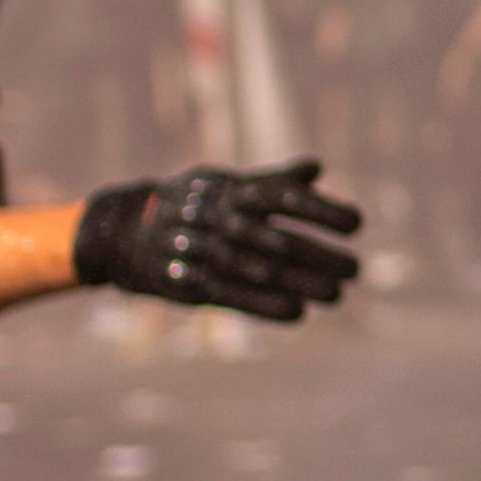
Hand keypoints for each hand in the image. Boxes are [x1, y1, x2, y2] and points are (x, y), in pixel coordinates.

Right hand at [73, 160, 363, 322]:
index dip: (320, 210)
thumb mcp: (226, 186)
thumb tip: (318, 168)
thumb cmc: (191, 206)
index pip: (281, 197)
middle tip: (356, 270)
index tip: (357, 224)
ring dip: (300, 283)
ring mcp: (198, 251)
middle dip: (319, 255)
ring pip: (256, 270)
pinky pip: (229, 296)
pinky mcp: (184, 282)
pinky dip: (264, 305)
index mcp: (229, 190)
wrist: (123, 230)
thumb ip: (272, 182)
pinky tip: (298, 313)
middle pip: (275, 238)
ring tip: (337, 294)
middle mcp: (215, 219)